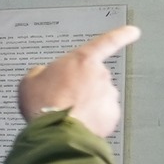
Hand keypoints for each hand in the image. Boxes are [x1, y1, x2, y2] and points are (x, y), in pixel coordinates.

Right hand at [19, 24, 139, 137]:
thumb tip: (43, 74)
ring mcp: (108, 96)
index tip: (133, 32)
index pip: (107, 42)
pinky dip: (92, 117)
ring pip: (98, 97)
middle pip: (93, 77)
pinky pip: (102, 114)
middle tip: (62, 97)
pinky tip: (76, 122)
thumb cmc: (44, 104)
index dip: (121, 35)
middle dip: (81, 85)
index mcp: (82, 60)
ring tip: (66, 113)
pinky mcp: (111, 116)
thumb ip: (41, 72)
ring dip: (86, 102)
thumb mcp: (30, 81)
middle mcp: (100, 75)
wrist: (56, 132)